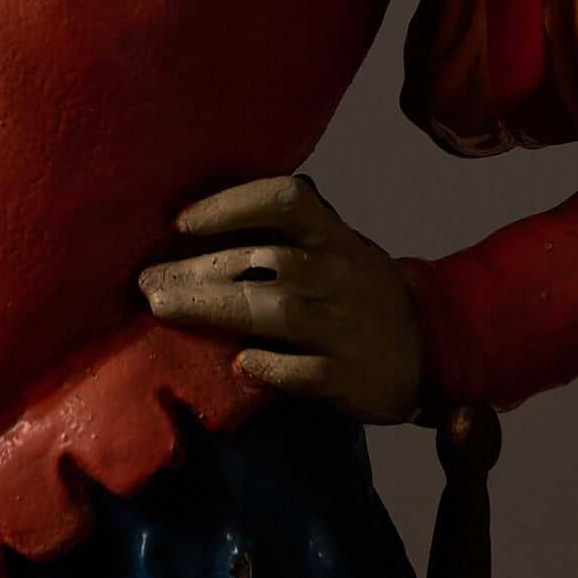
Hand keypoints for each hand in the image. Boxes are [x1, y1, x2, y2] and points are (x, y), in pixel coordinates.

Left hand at [139, 172, 423, 422]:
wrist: (431, 348)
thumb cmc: (359, 291)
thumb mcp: (334, 249)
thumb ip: (282, 237)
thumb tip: (194, 232)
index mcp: (333, 237)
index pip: (285, 200)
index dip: (232, 204)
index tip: (181, 222)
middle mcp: (337, 274)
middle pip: (263, 262)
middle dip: (199, 269)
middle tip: (146, 281)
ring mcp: (343, 326)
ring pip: (277, 311)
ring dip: (217, 308)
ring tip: (166, 308)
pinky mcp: (348, 377)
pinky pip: (307, 371)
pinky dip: (274, 367)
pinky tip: (241, 365)